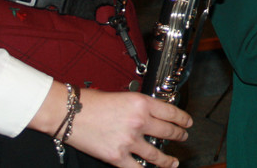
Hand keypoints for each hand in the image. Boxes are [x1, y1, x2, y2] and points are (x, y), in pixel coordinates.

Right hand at [31, 84, 192, 167]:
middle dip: (179, 135)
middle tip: (183, 136)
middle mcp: (138, 121)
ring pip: (157, 154)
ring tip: (174, 160)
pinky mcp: (117, 156)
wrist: (69, 112)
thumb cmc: (90, 102)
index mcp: (141, 103)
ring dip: (168, 159)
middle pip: (168, 131)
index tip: (187, 122)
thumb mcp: (122, 96)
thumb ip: (138, 106)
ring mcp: (129, 140)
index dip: (183, 118)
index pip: (171, 112)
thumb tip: (151, 114)